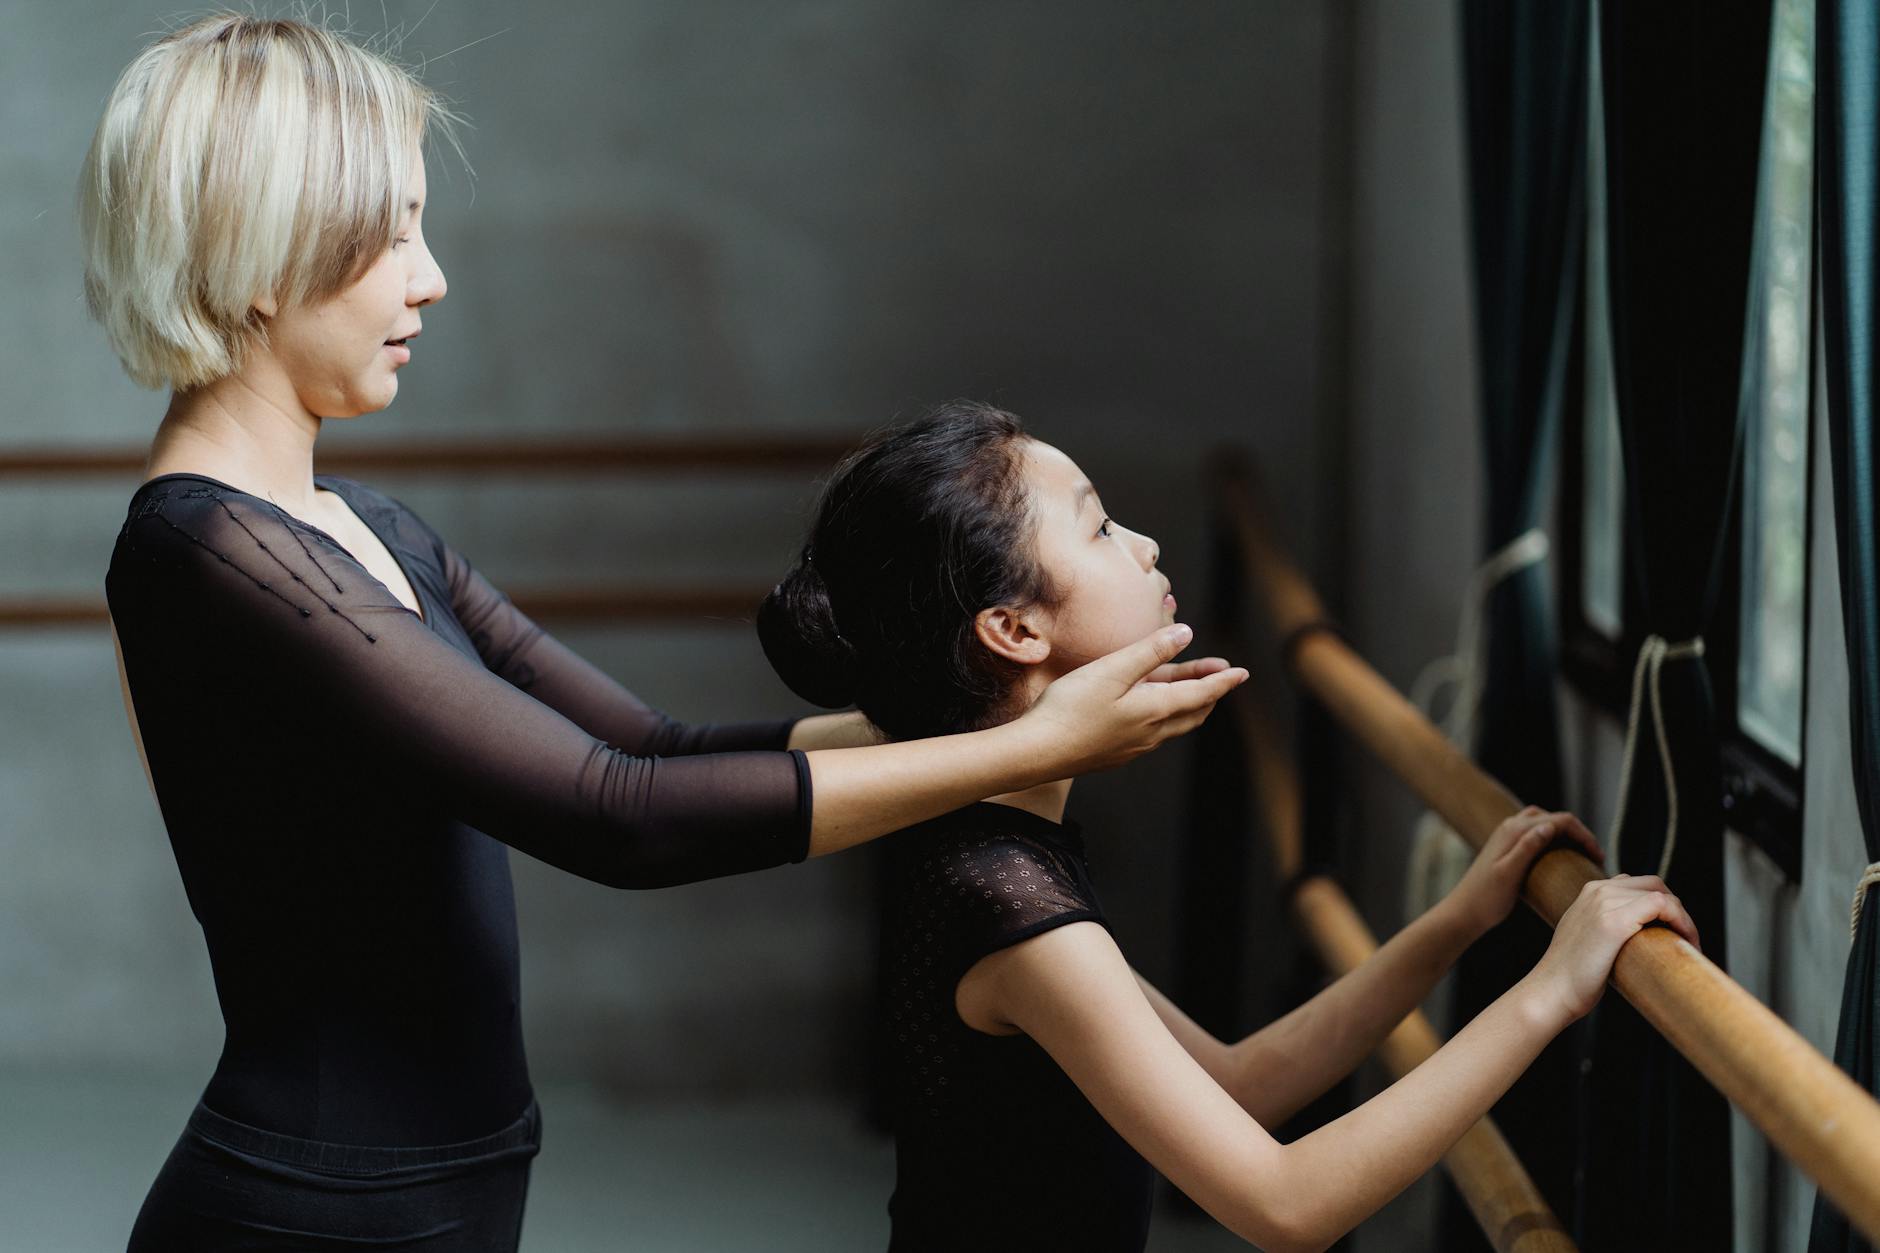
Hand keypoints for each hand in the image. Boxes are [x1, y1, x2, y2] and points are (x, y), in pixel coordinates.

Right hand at [1021, 624, 1248, 774]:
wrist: (1037, 752)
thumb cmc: (1070, 707)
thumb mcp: (1112, 670)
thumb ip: (1150, 652)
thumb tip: (1186, 635)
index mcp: (1155, 710)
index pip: (1200, 693)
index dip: (1222, 681)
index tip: (1242, 673)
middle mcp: (1151, 733)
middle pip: (1192, 712)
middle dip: (1209, 692)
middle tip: (1221, 675)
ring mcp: (1133, 747)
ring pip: (1174, 725)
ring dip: (1188, 705)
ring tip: (1192, 689)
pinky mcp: (1116, 753)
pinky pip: (1154, 734)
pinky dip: (1166, 716)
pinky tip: (1151, 712)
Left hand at [1449, 805, 1603, 938]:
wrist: (1465, 911)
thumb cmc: (1487, 897)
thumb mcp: (1509, 874)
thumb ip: (1526, 848)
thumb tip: (1549, 826)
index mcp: (1514, 831)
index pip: (1560, 820)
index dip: (1584, 835)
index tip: (1598, 858)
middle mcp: (1511, 826)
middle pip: (1556, 818)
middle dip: (1579, 834)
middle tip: (1596, 858)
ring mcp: (1509, 835)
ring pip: (1546, 823)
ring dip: (1567, 835)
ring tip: (1583, 856)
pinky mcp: (1509, 846)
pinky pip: (1537, 833)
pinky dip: (1555, 839)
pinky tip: (1562, 857)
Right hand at [1529, 873, 1702, 1023]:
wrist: (1552, 990)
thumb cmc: (1570, 973)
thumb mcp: (1584, 934)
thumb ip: (1603, 922)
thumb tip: (1636, 932)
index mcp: (1589, 891)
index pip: (1638, 883)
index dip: (1661, 904)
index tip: (1670, 929)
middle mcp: (1598, 890)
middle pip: (1654, 884)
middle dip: (1675, 908)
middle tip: (1684, 937)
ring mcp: (1605, 903)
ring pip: (1662, 894)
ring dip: (1683, 917)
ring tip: (1688, 943)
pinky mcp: (1616, 922)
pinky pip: (1662, 906)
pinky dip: (1682, 920)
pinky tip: (1687, 941)